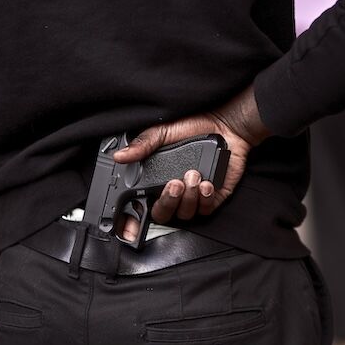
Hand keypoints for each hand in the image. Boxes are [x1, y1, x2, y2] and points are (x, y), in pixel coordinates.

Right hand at [112, 85, 269, 239]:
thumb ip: (143, 145)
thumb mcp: (163, 132)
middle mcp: (175, 191)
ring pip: (185, 214)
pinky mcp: (213, 197)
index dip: (133, 218)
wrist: (225, 125)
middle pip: (163, 214)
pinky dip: (204, 199)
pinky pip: (205, 210)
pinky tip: (206, 183)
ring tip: (194, 175)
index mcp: (158, 178)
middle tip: (174, 184)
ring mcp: (193, 196)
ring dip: (188, 198)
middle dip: (168, 202)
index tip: (132, 220)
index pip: (142, 205)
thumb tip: (120, 156)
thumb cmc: (194, 126)